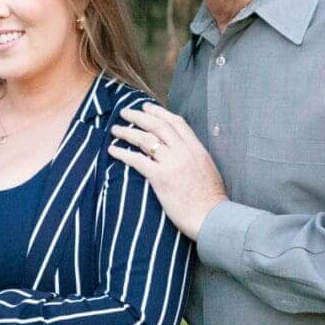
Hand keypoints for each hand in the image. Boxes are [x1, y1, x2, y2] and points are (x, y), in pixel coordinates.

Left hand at [108, 102, 227, 240]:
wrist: (211, 217)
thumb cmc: (210, 200)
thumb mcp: (208, 169)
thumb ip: (194, 157)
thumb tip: (182, 152)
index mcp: (197, 149)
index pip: (177, 123)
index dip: (159, 113)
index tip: (147, 107)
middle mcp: (184, 152)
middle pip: (158, 126)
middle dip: (139, 116)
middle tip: (125, 112)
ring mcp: (172, 163)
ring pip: (146, 139)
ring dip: (127, 132)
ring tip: (115, 129)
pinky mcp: (160, 178)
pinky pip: (137, 160)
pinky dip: (122, 153)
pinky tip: (113, 150)